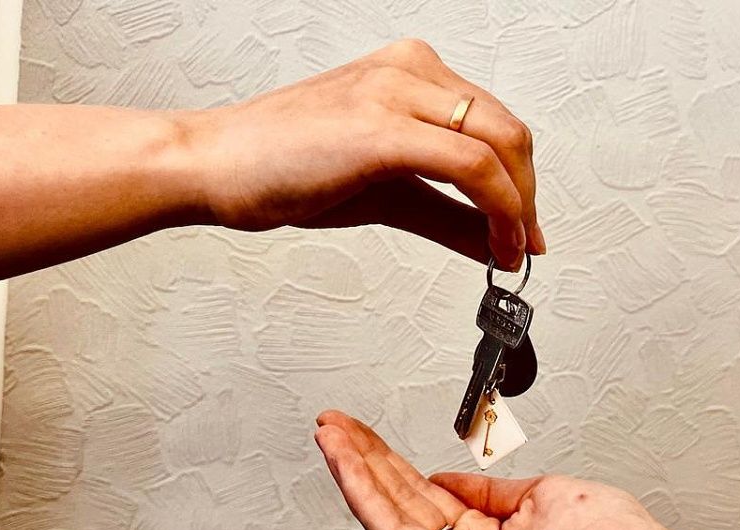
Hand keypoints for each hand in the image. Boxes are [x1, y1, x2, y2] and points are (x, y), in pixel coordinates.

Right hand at [182, 39, 544, 269]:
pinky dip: (499, 208)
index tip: (523, 227)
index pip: (494, 122)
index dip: (522, 181)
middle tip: (523, 243)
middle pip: (509, 131)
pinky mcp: (382, 129)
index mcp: (410, 73)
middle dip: (527, 196)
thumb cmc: (280, 166)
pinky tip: (495, 243)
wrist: (212, 164)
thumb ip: (445, 214)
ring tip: (510, 249)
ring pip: (501, 142)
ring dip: (519, 206)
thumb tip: (493, 243)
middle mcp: (409, 71)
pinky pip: (472, 164)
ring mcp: (396, 92)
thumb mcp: (385, 193)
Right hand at [313, 411, 739, 529]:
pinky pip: (395, 529)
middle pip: (399, 500)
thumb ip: (490, 493)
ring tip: (328, 433)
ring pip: (387, 514)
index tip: (365, 431)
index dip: (390, 460)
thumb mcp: (542, 499)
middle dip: (362, 458)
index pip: (423, 493)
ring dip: (353, 469)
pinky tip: (346, 461)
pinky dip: (364, 490)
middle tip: (332, 424)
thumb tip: (452, 480)